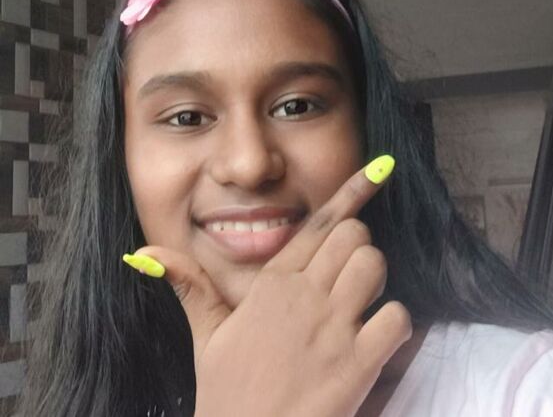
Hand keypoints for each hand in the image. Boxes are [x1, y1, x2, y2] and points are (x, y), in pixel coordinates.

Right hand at [132, 157, 411, 416]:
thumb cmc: (228, 396)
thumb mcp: (206, 336)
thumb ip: (188, 285)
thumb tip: (144, 251)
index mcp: (272, 285)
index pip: (319, 223)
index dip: (354, 192)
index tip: (381, 168)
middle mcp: (303, 296)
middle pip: (355, 235)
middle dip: (359, 249)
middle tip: (348, 277)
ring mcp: (331, 328)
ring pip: (375, 264)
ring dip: (376, 282)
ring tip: (361, 306)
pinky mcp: (357, 363)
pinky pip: (397, 318)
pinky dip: (395, 327)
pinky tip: (376, 343)